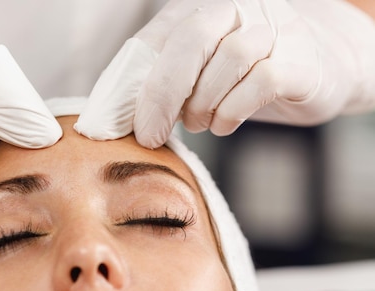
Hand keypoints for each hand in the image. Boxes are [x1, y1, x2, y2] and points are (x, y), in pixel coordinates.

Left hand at [76, 0, 374, 147]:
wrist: (319, 67)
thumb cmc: (242, 75)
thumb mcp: (196, 72)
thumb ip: (159, 82)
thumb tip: (114, 117)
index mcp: (198, 9)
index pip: (156, 37)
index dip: (133, 82)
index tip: (122, 123)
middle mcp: (236, 8)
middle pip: (191, 38)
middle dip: (163, 93)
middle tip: (151, 134)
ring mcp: (273, 28)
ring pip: (229, 58)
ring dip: (203, 104)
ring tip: (197, 124)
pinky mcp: (301, 59)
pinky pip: (263, 80)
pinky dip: (233, 110)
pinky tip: (223, 124)